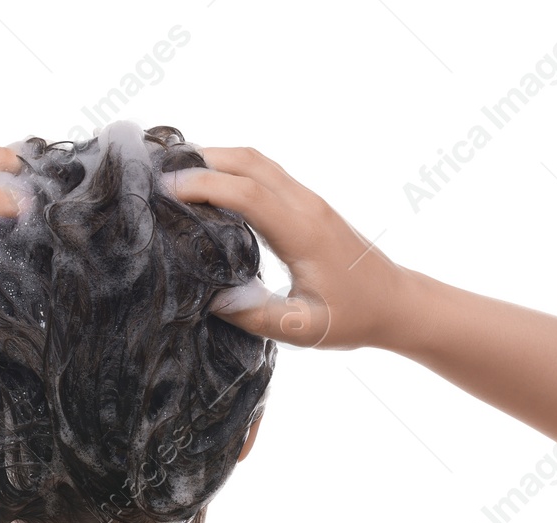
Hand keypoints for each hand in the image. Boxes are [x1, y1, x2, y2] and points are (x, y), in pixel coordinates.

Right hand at [165, 147, 410, 348]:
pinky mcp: (308, 203)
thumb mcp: (304, 329)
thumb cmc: (354, 318)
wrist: (397, 303)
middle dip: (202, 159)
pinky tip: (211, 185)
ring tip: (177, 173)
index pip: (246, 193)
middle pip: (249, 160)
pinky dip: (233, 168)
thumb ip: (255, 315)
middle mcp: (306, 205)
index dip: (203, 186)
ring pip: (257, 160)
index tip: (165, 191)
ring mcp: (309, 200)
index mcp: (303, 232)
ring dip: (217, 158)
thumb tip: (211, 299)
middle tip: (160, 173)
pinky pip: (265, 172)